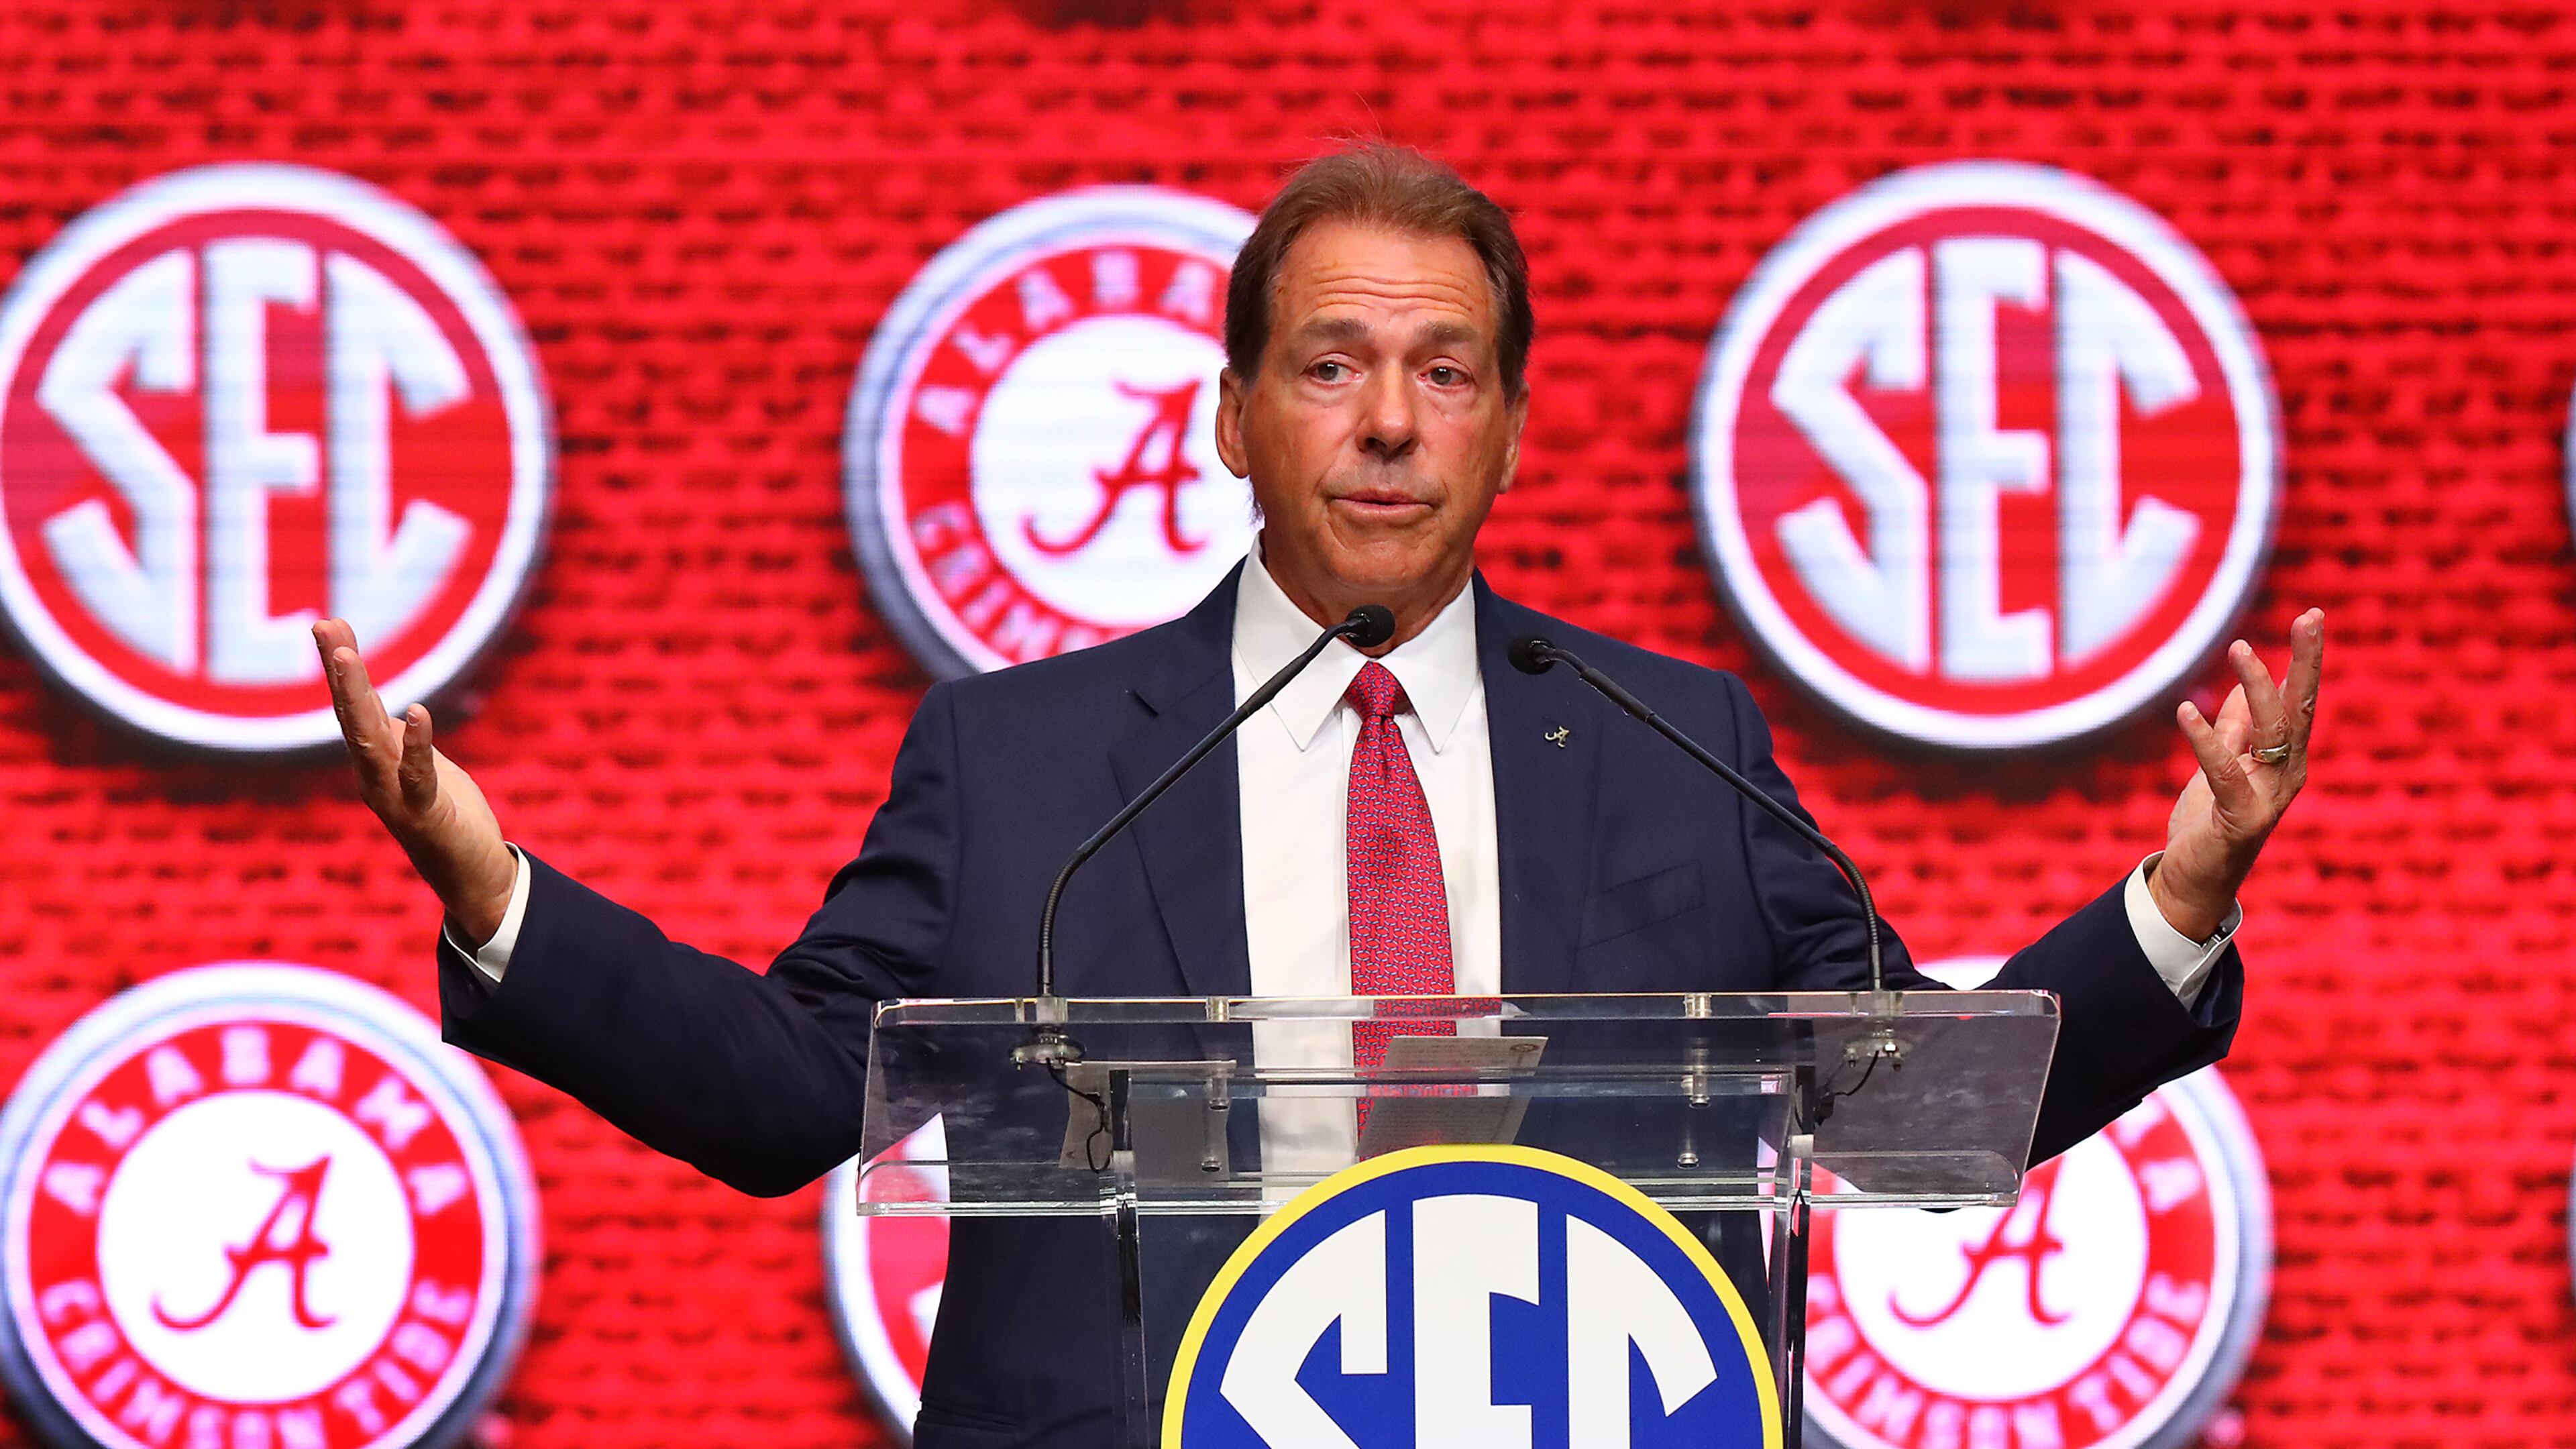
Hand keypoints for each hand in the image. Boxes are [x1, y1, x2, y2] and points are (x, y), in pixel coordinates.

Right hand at [315, 619, 516, 944]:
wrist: (470, 873)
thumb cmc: (445, 815)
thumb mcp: (421, 765)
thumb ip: (402, 739)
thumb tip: (394, 708)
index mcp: (375, 760)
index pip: (354, 705)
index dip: (342, 665)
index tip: (328, 622)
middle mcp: (374, 775)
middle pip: (352, 714)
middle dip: (339, 670)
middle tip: (324, 625)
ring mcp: (394, 795)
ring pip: (370, 740)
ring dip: (356, 699)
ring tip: (347, 656)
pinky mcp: (426, 813)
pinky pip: (418, 775)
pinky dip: (418, 744)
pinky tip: (418, 711)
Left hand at [2149, 609, 2325, 940]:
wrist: (2195, 879)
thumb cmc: (2212, 820)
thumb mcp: (2224, 761)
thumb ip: (2236, 725)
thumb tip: (2247, 681)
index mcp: (2284, 757)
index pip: (2300, 700)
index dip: (2307, 659)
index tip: (2313, 616)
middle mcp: (2287, 774)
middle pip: (2300, 710)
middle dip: (2306, 663)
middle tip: (2310, 618)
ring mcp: (2269, 797)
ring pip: (2271, 734)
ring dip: (2258, 688)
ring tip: (2241, 648)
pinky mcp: (2242, 819)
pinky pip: (2225, 772)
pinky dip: (2207, 740)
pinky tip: (2188, 711)